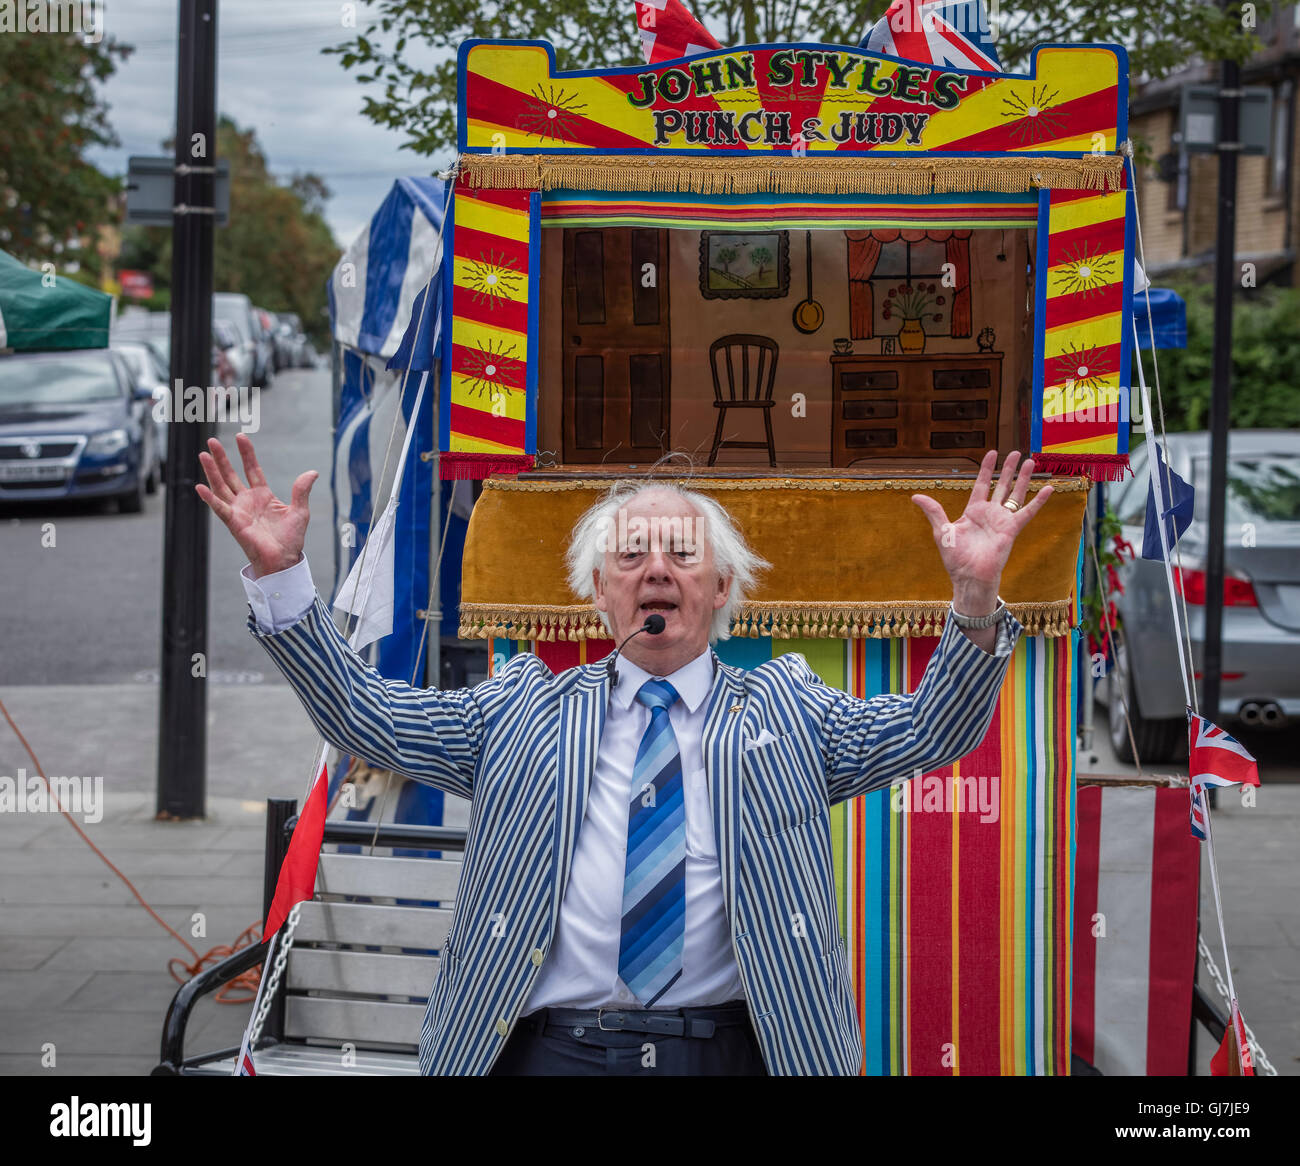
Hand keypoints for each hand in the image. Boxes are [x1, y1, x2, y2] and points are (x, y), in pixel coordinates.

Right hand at [196, 433, 317, 577]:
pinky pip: (220, 508)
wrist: (284, 560)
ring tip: (203, 455)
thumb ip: (301, 490)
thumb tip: (312, 472)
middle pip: (231, 475)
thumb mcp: (300, 511)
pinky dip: (210, 498)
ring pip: (221, 487)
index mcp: (263, 495)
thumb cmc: (291, 539)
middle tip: (212, 441)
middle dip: (222, 458)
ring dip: (212, 472)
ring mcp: (239, 511)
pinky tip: (200, 486)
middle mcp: (247, 501)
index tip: (241, 437)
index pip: (252, 469)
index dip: (247, 453)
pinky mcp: (234, 523)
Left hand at [911, 450, 1052, 615]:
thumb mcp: (942, 530)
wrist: (969, 576)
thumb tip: (915, 496)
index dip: (986, 469)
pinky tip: (1049, 488)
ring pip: (1016, 494)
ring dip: (1023, 478)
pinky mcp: (1012, 529)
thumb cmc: (955, 558)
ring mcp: (1002, 521)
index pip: (981, 484)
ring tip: (1031, 461)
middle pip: (1001, 485)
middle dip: (1008, 469)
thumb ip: (933, 511)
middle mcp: (990, 514)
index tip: (992, 453)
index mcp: (973, 512)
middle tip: (1016, 452)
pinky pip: (1028, 512)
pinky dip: (1039, 501)